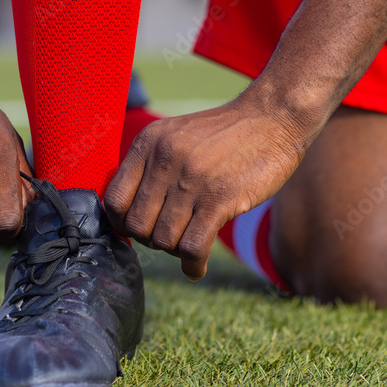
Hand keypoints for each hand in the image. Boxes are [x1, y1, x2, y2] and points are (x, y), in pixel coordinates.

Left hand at [104, 97, 307, 278]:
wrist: (273, 117)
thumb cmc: (225, 133)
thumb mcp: (177, 135)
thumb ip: (151, 166)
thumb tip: (130, 215)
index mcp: (149, 143)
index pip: (113, 200)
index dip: (123, 223)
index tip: (142, 228)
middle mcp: (165, 160)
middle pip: (137, 226)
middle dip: (151, 240)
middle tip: (172, 236)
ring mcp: (192, 180)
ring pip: (163, 240)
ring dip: (175, 252)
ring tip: (189, 246)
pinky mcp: (220, 198)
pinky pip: (192, 247)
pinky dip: (192, 265)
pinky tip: (196, 268)